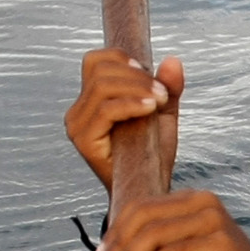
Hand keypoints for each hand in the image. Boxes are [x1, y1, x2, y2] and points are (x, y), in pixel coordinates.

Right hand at [66, 49, 179, 187]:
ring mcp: (77, 126)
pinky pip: (105, 109)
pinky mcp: (83, 140)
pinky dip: (131, 104)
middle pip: (99, 68)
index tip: (149, 72)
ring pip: (102, 85)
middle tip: (162, 93)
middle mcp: (78, 112)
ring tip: (160, 101)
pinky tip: (150, 108)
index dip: (122, 58)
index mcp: (91, 101)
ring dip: (137, 88)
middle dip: (136, 75)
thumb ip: (168, 88)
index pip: (96, 60)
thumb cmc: (151, 156)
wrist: (147, 192)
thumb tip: (172, 60)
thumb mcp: (163, 116)